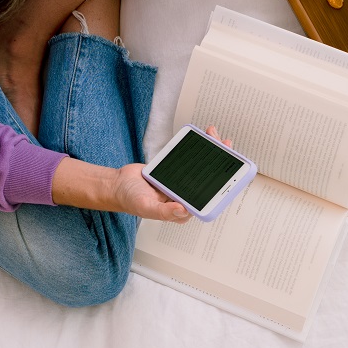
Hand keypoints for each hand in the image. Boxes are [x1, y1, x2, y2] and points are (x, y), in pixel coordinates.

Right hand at [123, 125, 237, 220]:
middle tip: (225, 145)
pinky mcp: (174, 170)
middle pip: (208, 179)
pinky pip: (188, 159)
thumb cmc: (131, 200)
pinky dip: (196, 148)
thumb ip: (164, 211)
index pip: (209, 199)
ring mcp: (180, 182)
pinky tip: (201, 138)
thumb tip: (183, 210)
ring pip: (200, 166)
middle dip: (220, 162)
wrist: (117, 185)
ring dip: (210, 151)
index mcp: (183, 210)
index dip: (222, 186)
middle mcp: (185, 196)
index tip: (230, 172)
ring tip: (214, 136)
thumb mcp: (147, 207)